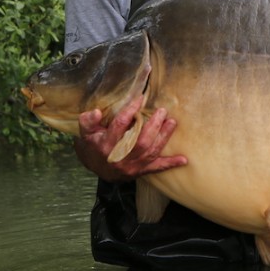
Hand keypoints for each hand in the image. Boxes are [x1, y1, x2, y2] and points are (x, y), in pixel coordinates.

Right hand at [73, 93, 187, 181]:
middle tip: (162, 111)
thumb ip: (88, 122)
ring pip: (150, 152)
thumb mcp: (86, 133)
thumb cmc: (93, 146)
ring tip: (172, 122)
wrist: (97, 169)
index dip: (130, 111)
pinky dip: (170, 164)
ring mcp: (131, 166)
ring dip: (163, 137)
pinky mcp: (140, 172)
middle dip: (153, 126)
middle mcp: (119, 157)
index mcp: (105, 145)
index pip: (120, 125)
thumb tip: (95, 112)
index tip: (140, 98)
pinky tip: (184, 160)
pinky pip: (156, 169)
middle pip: (140, 141)